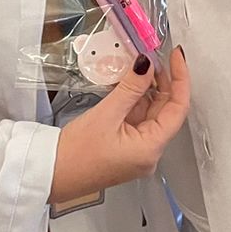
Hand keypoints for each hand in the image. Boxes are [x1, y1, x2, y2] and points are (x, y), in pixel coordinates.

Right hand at [49, 49, 189, 204]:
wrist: (49, 175)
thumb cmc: (74, 155)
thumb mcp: (106, 114)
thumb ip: (131, 87)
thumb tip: (147, 64)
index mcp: (151, 148)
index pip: (178, 108)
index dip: (181, 79)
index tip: (175, 56)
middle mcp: (149, 153)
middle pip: (166, 111)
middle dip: (162, 82)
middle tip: (153, 56)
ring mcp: (137, 152)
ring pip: (150, 114)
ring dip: (146, 90)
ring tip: (138, 65)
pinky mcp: (125, 149)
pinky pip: (136, 120)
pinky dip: (134, 101)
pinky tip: (126, 84)